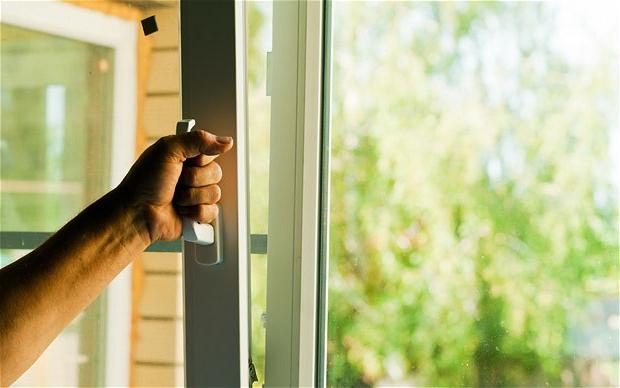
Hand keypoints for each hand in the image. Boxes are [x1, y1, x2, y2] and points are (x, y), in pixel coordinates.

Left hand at [116, 130, 232, 243]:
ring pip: (215, 193)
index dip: (200, 159)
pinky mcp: (197, 213)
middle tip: (177, 181)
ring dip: (192, 197)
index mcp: (186, 155)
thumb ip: (198, 139)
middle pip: (216, 173)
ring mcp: (195, 194)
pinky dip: (196, 213)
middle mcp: (192, 174)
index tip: (186, 160)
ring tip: (175, 197)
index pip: (211, 152)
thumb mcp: (168, 149)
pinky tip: (181, 210)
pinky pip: (213, 212)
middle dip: (194, 179)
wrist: (136, 213)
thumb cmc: (144, 182)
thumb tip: (226, 142)